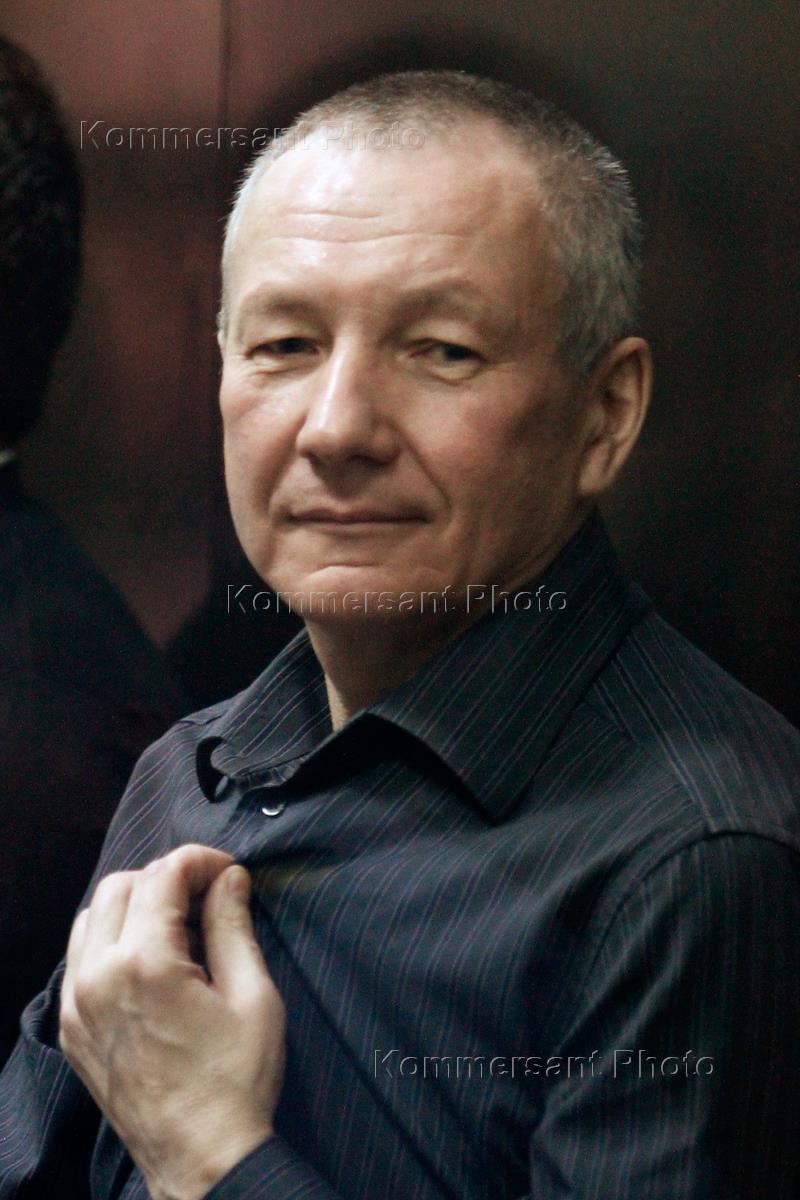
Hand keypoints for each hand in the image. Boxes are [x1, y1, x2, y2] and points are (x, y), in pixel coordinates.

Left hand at [60, 845, 285, 1199]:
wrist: (202, 1158)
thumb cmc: (236, 1081)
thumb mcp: (252, 995)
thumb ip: (234, 925)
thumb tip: (230, 879)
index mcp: (145, 964)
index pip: (163, 875)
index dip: (201, 861)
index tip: (230, 872)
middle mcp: (98, 977)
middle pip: (122, 885)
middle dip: (167, 877)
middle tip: (209, 895)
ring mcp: (76, 1005)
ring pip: (92, 916)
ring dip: (134, 904)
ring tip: (180, 924)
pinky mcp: (71, 1029)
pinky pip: (80, 958)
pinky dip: (111, 939)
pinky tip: (150, 957)